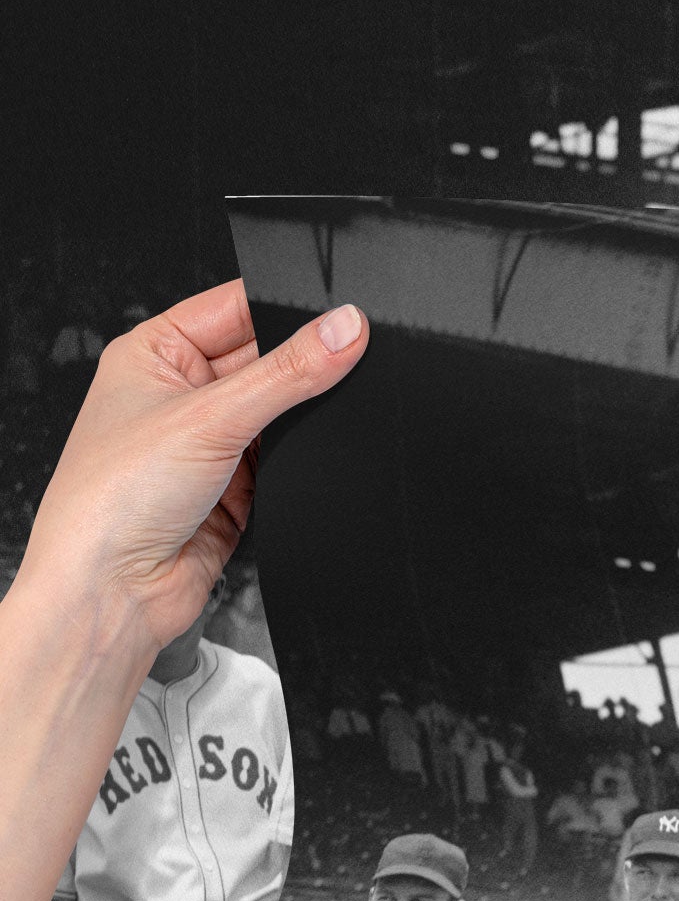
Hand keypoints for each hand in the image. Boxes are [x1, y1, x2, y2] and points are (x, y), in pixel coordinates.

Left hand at [21, 281, 367, 653]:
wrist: (113, 592)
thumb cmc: (112, 498)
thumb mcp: (210, 416)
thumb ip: (288, 373)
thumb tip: (344, 329)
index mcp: (154, 354)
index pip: (236, 308)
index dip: (285, 310)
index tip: (338, 315)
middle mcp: (180, 398)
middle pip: (265, 363)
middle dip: (296, 375)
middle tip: (332, 373)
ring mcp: (208, 447)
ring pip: (278, 418)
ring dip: (294, 427)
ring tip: (293, 436)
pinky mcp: (235, 494)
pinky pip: (284, 467)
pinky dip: (295, 469)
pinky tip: (289, 473)